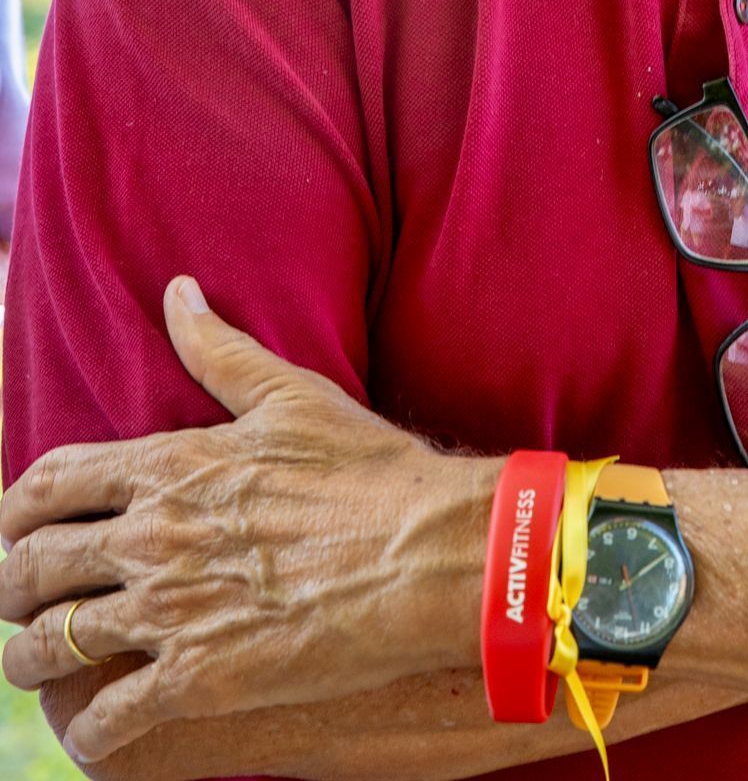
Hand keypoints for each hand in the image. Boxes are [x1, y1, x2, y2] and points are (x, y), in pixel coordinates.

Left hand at [0, 278, 499, 766]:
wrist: (427, 553)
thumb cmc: (369, 470)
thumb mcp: (291, 395)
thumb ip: (220, 348)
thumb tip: (178, 292)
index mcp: (169, 465)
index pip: (50, 483)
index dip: (16, 510)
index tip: (17, 527)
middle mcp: (151, 537)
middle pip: (30, 567)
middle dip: (10, 586)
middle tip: (21, 599)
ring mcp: (168, 611)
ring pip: (48, 648)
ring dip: (30, 660)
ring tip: (42, 666)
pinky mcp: (196, 680)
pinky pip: (106, 721)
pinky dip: (89, 733)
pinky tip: (102, 733)